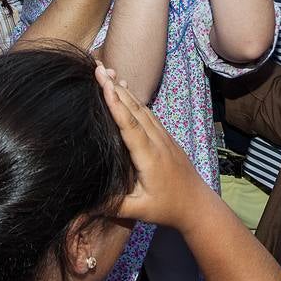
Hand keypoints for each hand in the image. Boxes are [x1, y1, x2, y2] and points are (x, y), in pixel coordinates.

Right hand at [95, 62, 207, 228]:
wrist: (198, 205)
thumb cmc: (168, 208)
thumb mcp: (139, 212)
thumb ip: (113, 206)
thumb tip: (82, 204)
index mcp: (149, 156)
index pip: (129, 125)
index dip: (116, 104)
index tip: (104, 84)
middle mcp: (157, 140)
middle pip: (134, 108)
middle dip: (115, 87)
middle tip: (97, 68)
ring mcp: (163, 136)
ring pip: (141, 107)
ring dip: (124, 89)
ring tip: (107, 72)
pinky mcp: (165, 137)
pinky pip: (147, 113)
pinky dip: (133, 99)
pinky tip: (125, 90)